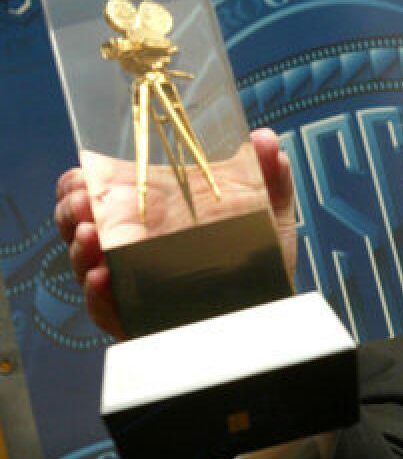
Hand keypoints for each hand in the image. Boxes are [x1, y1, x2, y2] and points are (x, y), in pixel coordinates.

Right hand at [54, 128, 296, 340]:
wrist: (273, 307)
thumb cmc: (259, 256)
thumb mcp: (267, 212)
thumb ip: (269, 175)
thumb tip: (266, 139)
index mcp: (149, 212)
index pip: (95, 193)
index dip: (78, 184)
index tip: (80, 177)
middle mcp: (131, 246)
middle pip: (80, 226)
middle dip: (72, 212)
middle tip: (82, 201)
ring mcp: (131, 283)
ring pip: (87, 266)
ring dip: (80, 249)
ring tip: (90, 234)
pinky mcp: (138, 319)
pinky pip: (107, 308)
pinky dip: (99, 293)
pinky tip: (103, 277)